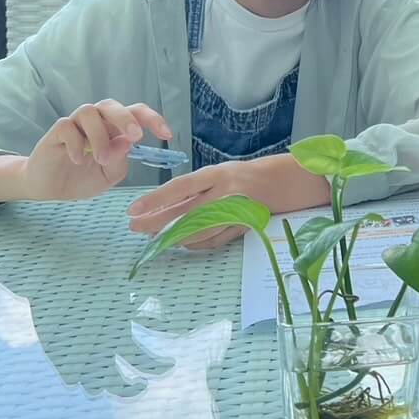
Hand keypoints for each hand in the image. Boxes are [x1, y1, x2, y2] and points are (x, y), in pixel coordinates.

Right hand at [23, 100, 171, 201]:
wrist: (50, 189)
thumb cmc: (83, 178)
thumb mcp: (109, 175)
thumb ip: (120, 161)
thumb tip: (128, 142)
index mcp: (114, 128)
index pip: (136, 113)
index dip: (153, 119)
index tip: (167, 135)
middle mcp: (97, 121)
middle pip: (112, 105)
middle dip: (127, 118)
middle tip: (135, 137)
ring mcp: (75, 124)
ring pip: (89, 112)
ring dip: (100, 136)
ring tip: (101, 159)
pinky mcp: (56, 131)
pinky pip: (67, 126)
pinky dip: (76, 143)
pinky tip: (78, 160)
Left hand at [126, 154, 329, 248]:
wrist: (284, 183)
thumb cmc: (246, 175)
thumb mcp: (219, 174)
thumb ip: (195, 189)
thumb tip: (161, 207)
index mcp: (217, 174)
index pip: (179, 188)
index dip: (155, 200)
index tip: (133, 210)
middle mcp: (225, 193)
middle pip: (185, 213)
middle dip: (157, 223)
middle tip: (135, 228)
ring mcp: (234, 213)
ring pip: (197, 231)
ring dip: (173, 236)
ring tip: (155, 237)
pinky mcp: (241, 228)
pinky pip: (212, 240)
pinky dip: (195, 244)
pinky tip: (181, 242)